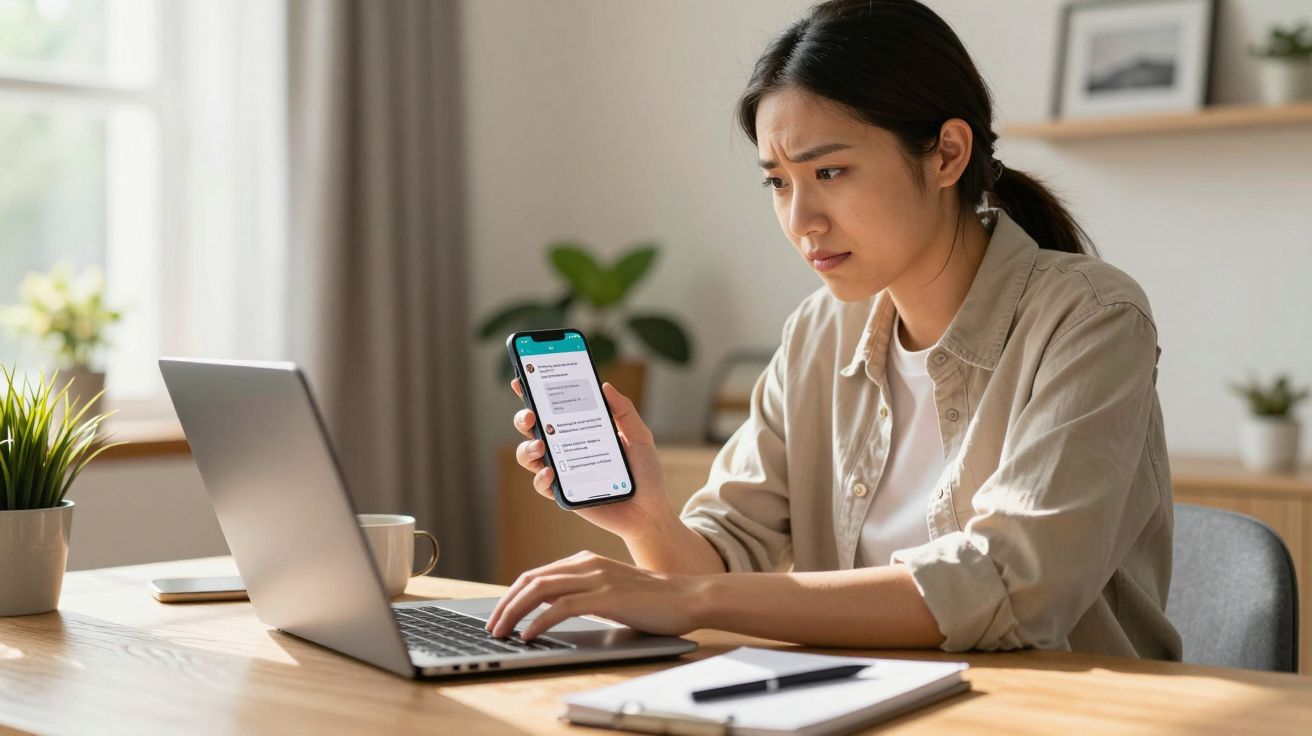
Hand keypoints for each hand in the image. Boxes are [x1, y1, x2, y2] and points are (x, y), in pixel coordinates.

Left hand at [484, 551, 706, 639]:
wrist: (689, 597)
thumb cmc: (654, 600)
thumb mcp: (612, 591)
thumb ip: (586, 594)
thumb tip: (554, 611)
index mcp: (586, 561)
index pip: (537, 575)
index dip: (512, 595)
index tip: (499, 615)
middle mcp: (588, 564)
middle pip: (531, 580)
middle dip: (505, 604)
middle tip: (492, 627)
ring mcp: (597, 578)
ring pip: (541, 590)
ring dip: (515, 612)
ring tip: (502, 632)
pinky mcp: (607, 596)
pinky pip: (562, 607)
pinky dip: (540, 621)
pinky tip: (529, 635)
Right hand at [509, 377, 675, 541]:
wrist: (650, 512)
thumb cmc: (645, 472)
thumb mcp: (640, 437)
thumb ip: (624, 412)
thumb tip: (605, 386)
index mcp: (581, 428)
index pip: (553, 408)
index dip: (533, 393)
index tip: (521, 380)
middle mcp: (566, 447)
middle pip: (533, 429)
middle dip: (523, 418)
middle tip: (531, 416)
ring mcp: (562, 470)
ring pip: (529, 456)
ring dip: (527, 449)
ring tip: (540, 447)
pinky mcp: (563, 493)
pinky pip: (541, 485)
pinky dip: (541, 478)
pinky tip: (551, 474)